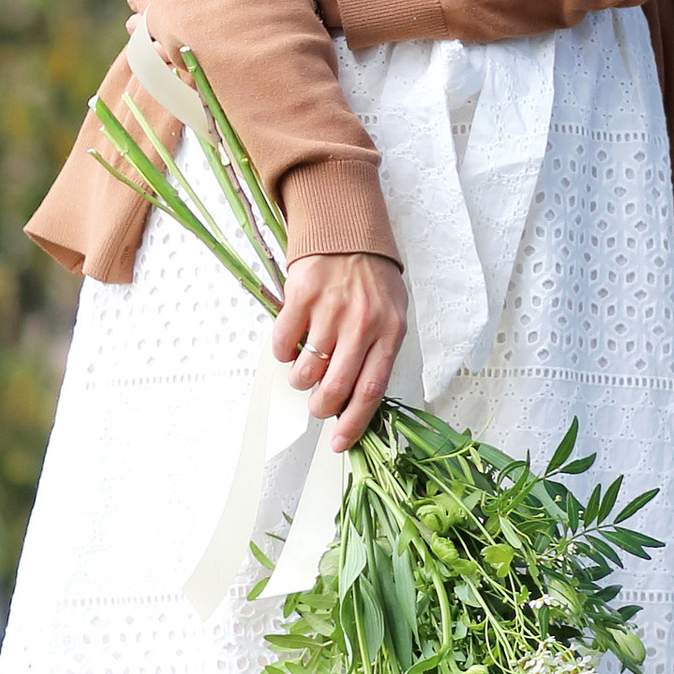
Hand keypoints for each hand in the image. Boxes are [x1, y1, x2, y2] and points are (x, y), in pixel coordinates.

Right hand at [271, 253, 404, 450]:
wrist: (348, 231)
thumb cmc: (372, 281)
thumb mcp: (391, 316)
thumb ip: (378, 355)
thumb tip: (355, 402)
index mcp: (389, 332)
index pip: (371, 391)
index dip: (353, 423)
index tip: (340, 442)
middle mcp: (362, 323)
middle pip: (335, 388)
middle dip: (321, 408)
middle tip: (317, 406)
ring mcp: (330, 309)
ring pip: (306, 371)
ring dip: (300, 380)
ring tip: (305, 370)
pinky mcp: (301, 295)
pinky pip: (283, 343)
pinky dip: (283, 353)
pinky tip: (291, 344)